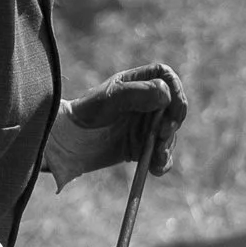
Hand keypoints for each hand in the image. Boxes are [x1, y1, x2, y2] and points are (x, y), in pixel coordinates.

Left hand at [44, 61, 189, 187]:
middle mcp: (145, 102)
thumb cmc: (86, 113)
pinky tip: (157, 169)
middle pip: (173, 107)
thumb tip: (166, 94)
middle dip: (173, 122)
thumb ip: (137, 93)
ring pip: (169, 133)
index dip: (176, 90)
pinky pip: (161, 154)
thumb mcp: (109, 100)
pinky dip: (163, 162)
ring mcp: (146, 124)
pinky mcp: (142, 146)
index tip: (174, 108)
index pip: (166, 78)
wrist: (69, 143)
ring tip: (158, 156)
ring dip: (168, 144)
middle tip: (163, 134)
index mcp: (137, 82)